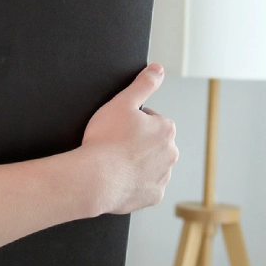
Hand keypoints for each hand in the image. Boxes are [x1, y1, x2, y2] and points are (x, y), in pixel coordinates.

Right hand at [80, 64, 177, 215]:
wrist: (94, 178)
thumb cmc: (105, 141)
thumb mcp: (122, 102)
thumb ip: (143, 84)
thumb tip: (157, 69)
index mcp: (166, 129)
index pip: (150, 119)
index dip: (130, 122)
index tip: (117, 128)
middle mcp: (171, 153)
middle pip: (151, 143)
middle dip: (136, 143)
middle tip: (114, 145)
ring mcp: (163, 177)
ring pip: (150, 165)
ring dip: (136, 163)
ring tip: (115, 162)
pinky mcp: (153, 196)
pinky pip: (145, 186)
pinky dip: (134, 183)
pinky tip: (119, 178)